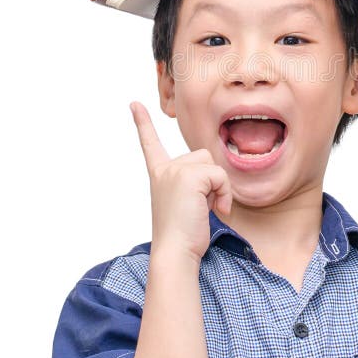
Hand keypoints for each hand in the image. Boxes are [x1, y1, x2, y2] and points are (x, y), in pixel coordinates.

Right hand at [130, 101, 232, 263]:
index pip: (151, 144)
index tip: (134, 104)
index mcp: (160, 174)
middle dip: (211, 181)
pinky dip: (224, 194)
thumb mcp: (188, 201)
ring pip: (213, 165)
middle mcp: (164, 169)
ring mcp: (175, 170)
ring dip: (218, 187)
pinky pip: (220, 176)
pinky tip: (214, 210)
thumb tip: (214, 174)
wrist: (176, 252)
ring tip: (204, 208)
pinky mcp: (189, 176)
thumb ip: (195, 181)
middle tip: (199, 207)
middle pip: (203, 157)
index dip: (142, 123)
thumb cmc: (185, 235)